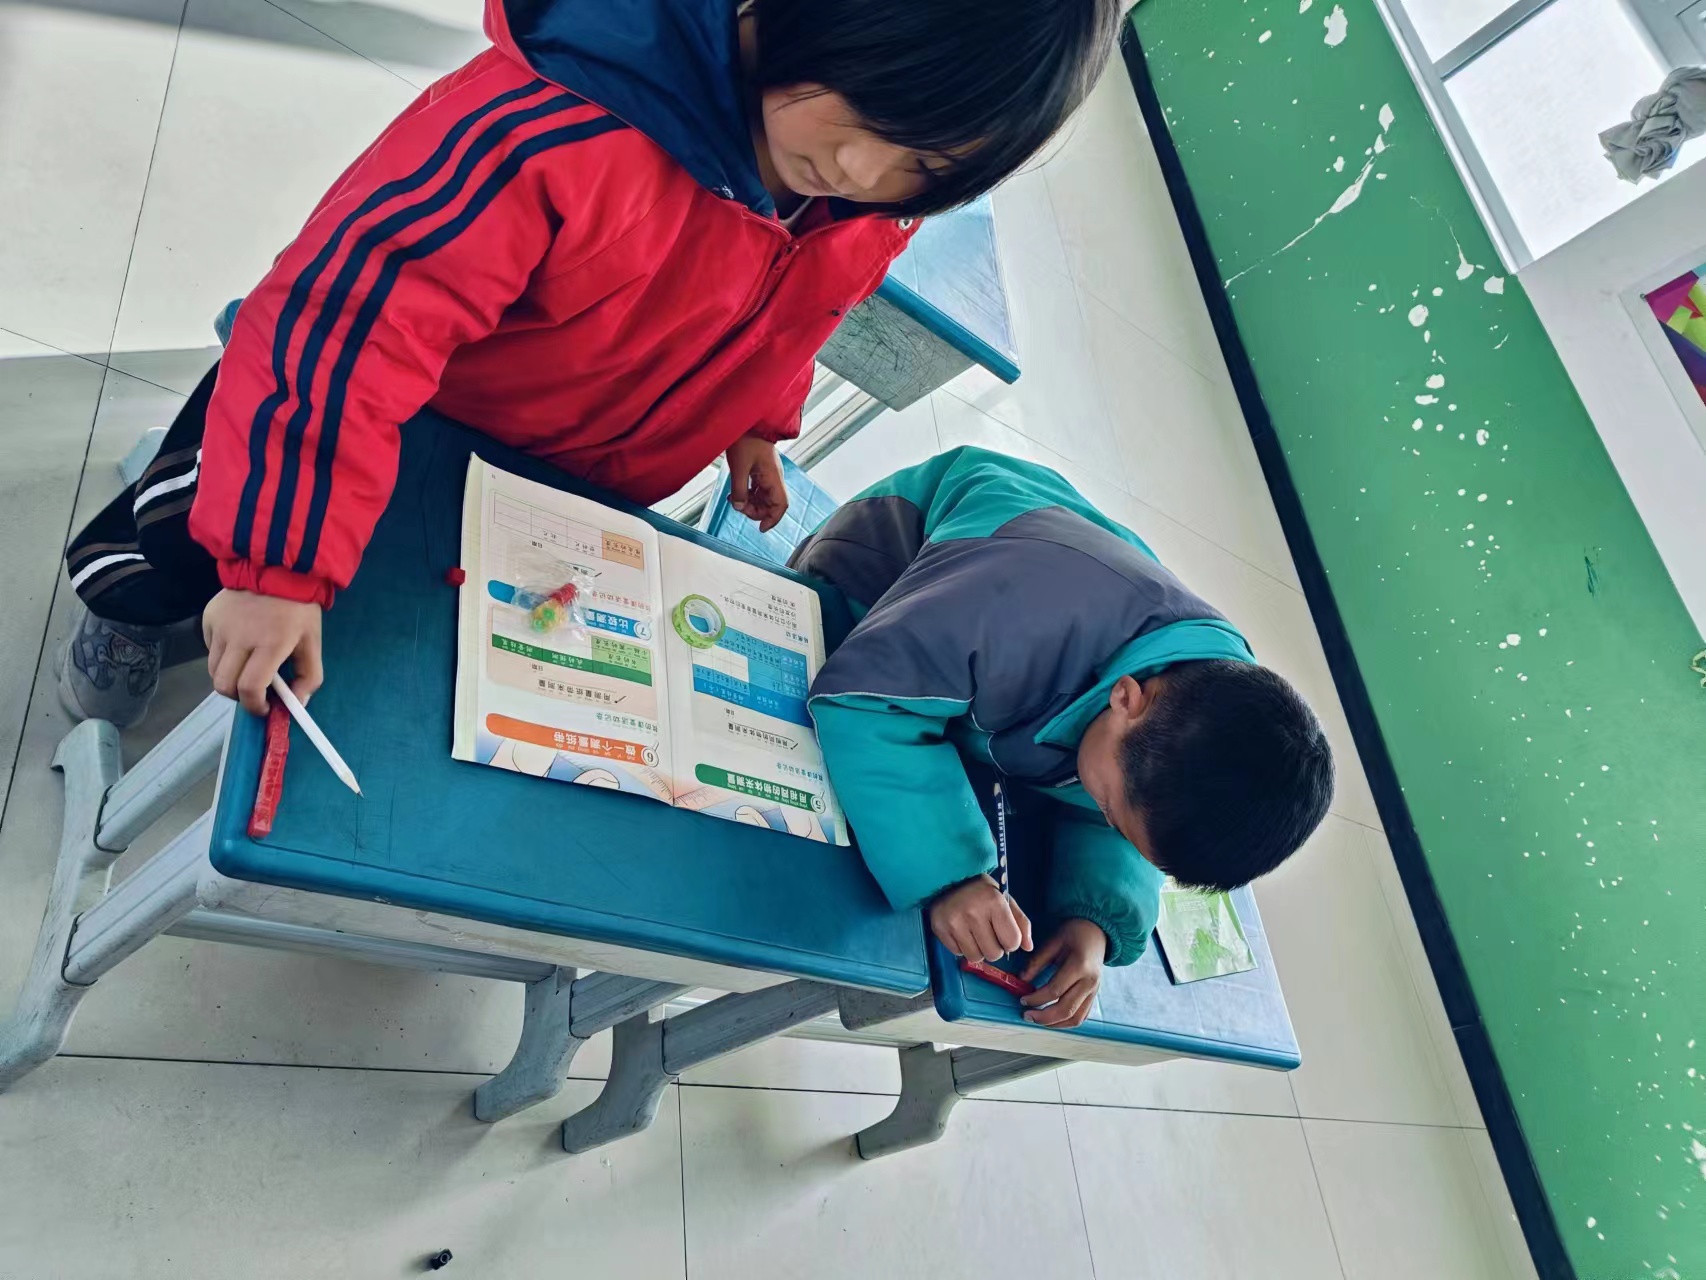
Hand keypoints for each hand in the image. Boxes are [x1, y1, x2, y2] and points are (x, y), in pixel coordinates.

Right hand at [203, 589, 322, 715]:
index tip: (265, 707)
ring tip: (247, 667)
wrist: (277, 568)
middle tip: (254, 692)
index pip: (249, 687)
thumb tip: (297, 704)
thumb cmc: (298, 609)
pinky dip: (223, 656)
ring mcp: (220, 627)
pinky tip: (239, 644)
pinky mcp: (208, 618)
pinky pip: (210, 649)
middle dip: (238, 696)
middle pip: (223, 685)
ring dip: (229, 677)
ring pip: (213, 670)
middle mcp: (240, 637)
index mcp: (270, 644)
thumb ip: (309, 677)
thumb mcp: (313, 643)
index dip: (254, 705)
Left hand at [725, 435, 788, 532]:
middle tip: (739, 508)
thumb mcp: (739, 468)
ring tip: (735, 500)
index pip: (781, 505)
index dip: (773, 519)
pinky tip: (736, 494)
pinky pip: (758, 489)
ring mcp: (768, 473)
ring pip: (764, 497)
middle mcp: (774, 477)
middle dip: (756, 511)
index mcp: (773, 477)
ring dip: (751, 503)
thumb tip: (739, 507)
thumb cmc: (745, 439)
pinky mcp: (761, 469)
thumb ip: (740, 490)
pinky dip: (749, 495)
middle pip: (771, 504)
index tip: (761, 528)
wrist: (747, 421)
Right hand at [928, 874, 1032, 962]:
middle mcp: (974, 913)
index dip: (1011, 941)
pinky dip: (962, 947)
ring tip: (974, 934)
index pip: (1012, 941)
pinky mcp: (939, 929)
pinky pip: (958, 953)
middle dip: (994, 948)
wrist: (948, 878)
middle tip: (988, 933)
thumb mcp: (1005, 900)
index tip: (1004, 932)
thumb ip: (1020, 922)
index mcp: (994, 903)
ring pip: (975, 957)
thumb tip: (1028, 947)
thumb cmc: (981, 891)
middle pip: (994, 954)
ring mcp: (954, 922)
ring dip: (978, 950)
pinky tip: (961, 932)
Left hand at [1019, 918, 1106, 1028]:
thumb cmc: (1073, 934)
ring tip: (1037, 1020)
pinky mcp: (1094, 996)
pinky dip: (1066, 1022)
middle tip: (1027, 1015)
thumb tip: (1021, 980)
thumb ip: (1036, 962)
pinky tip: (1051, 1019)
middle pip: (1066, 1009)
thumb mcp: (1052, 942)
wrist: (1096, 932)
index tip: (1022, 999)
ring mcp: (1094, 991)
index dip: (1036, 998)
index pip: (1055, 990)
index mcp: (1079, 966)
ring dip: (1055, 1024)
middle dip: (1044, 1017)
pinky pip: (1082, 1016)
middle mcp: (1090, 982)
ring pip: (1076, 1018)